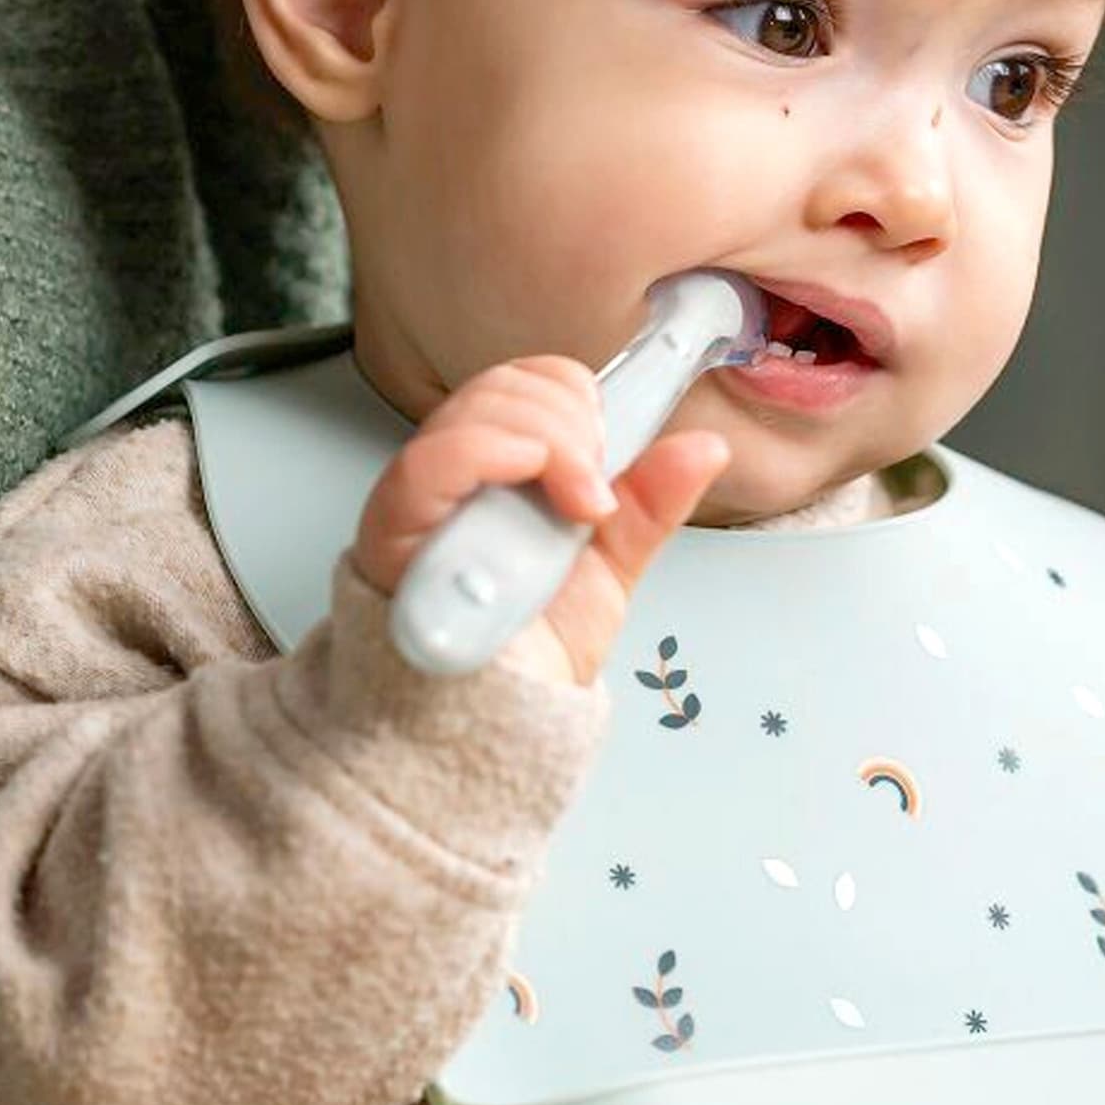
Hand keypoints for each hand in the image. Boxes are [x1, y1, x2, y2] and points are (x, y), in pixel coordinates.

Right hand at [352, 355, 729, 688]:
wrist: (504, 722)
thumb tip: (707, 446)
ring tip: (576, 506)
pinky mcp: (396, 525)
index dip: (574, 396)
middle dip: (570, 420)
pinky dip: (498, 451)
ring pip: (476, 409)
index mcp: (503, 467)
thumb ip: (652, 502)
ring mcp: (423, 494)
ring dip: (549, 439)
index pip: (527, 382)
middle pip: (503, 386)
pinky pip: (435, 457)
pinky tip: (534, 478)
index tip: (608, 450)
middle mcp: (456, 471)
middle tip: (595, 489)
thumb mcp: (612, 564)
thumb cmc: (537, 646)